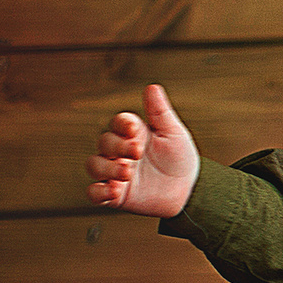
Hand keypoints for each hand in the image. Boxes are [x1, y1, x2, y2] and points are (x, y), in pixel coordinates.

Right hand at [87, 83, 199, 217]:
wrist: (187, 190)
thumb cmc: (179, 158)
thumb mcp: (173, 133)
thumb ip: (160, 112)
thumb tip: (152, 87)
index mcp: (133, 133)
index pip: (117, 122)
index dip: (122, 124)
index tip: (134, 129)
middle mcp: (119, 151)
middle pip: (104, 142)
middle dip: (117, 147)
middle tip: (136, 153)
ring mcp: (114, 172)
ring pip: (95, 165)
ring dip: (107, 168)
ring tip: (127, 173)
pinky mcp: (114, 194)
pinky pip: (94, 193)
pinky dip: (99, 192)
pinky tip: (115, 191)